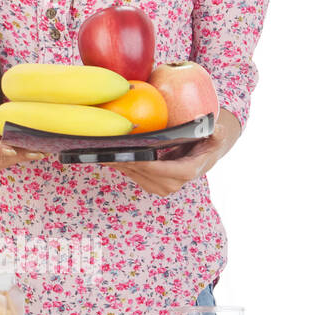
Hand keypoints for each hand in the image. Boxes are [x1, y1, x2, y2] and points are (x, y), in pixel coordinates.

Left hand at [101, 110, 239, 196]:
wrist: (206, 155)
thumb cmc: (209, 142)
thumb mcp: (216, 136)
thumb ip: (216, 133)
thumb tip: (214, 126)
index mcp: (185, 172)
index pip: (158, 169)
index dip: (139, 162)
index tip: (123, 154)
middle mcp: (172, 184)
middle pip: (141, 172)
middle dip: (122, 162)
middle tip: (103, 149)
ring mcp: (161, 187)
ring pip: (134, 175)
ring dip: (117, 164)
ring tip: (99, 152)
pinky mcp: (152, 185)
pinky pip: (133, 175)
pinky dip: (120, 166)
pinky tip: (105, 155)